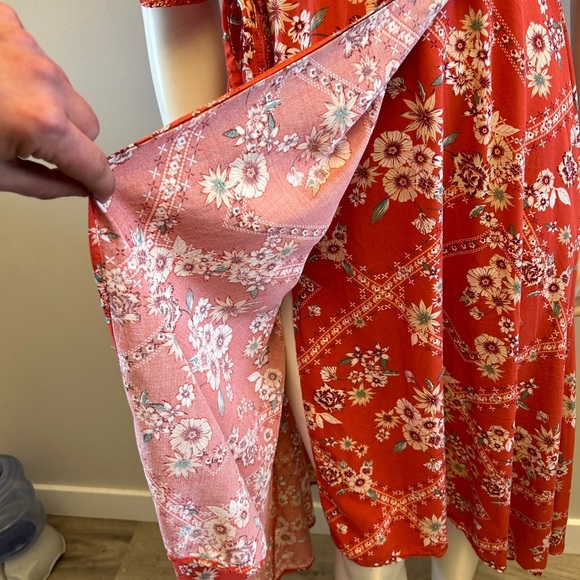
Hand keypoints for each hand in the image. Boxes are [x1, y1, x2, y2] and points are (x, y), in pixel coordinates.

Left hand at [0, 3, 113, 201]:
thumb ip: (45, 185)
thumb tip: (73, 188)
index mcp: (41, 123)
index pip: (95, 162)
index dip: (99, 181)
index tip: (100, 187)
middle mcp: (43, 81)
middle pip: (89, 124)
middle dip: (73, 141)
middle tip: (40, 148)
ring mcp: (27, 49)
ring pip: (68, 90)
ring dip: (52, 106)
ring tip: (9, 111)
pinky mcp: (8, 26)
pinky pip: (40, 55)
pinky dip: (28, 72)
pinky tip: (2, 81)